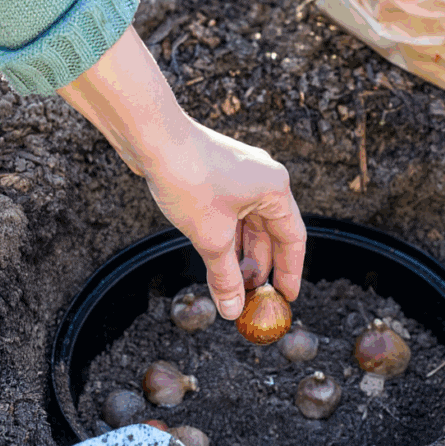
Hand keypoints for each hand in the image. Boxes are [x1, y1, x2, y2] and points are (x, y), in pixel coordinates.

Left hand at [58, 26, 305, 318]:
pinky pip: (228, 213)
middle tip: (250, 298)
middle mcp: (262, 178)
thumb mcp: (211, 237)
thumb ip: (226, 276)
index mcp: (274, 188)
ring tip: (228, 283)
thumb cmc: (189, 178)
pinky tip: (213, 257)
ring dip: (238, 254)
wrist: (152, 136)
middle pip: (269, 232)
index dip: (290, 272)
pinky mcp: (216, 174)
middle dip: (258, 267)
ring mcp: (238, 174)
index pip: (292, 239)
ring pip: (246, 224)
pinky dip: (224, 237)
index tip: (285, 298)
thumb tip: (232, 308)